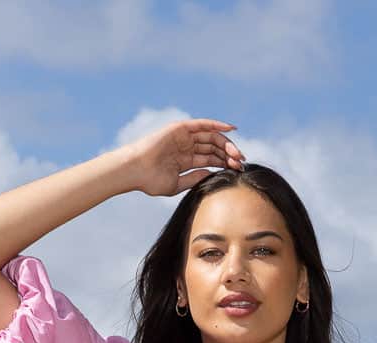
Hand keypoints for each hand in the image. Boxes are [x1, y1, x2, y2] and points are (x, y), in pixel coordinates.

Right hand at [123, 118, 245, 196]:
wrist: (135, 171)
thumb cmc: (150, 181)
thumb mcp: (178, 183)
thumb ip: (195, 178)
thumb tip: (213, 175)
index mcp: (186, 160)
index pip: (211, 160)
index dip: (226, 164)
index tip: (239, 172)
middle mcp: (186, 147)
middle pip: (214, 148)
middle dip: (230, 155)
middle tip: (241, 163)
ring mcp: (183, 137)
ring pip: (211, 137)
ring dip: (227, 144)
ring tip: (238, 154)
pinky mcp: (180, 128)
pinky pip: (202, 124)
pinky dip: (216, 125)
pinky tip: (231, 129)